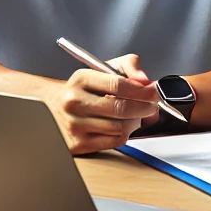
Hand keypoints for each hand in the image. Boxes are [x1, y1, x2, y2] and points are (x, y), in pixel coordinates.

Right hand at [45, 53, 159, 154]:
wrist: (56, 106)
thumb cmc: (86, 88)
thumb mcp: (105, 68)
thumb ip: (130, 66)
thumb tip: (146, 82)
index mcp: (81, 79)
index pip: (118, 85)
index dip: (142, 90)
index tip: (154, 92)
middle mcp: (73, 102)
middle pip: (121, 108)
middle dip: (144, 107)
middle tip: (151, 105)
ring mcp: (74, 125)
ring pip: (120, 127)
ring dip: (135, 121)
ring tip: (133, 115)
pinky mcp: (77, 144)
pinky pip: (114, 141)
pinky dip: (124, 134)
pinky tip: (120, 125)